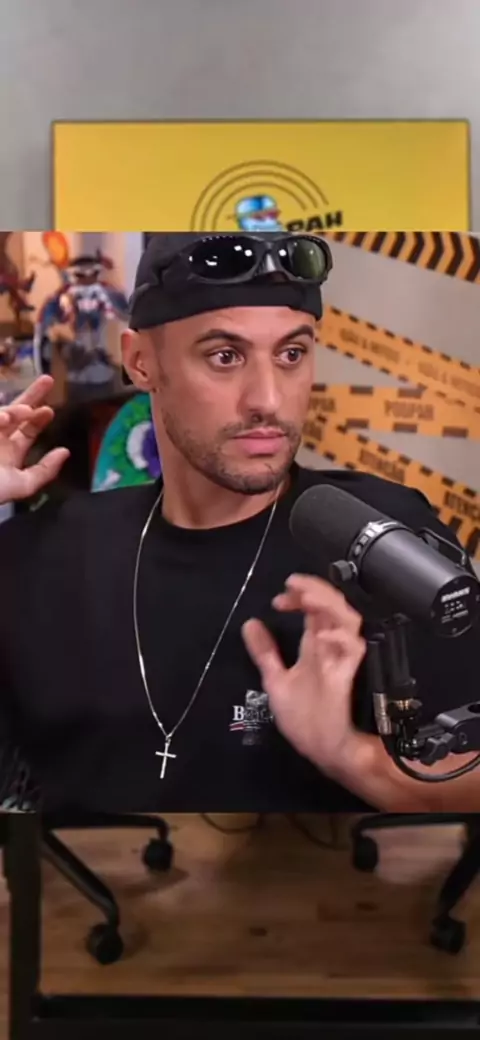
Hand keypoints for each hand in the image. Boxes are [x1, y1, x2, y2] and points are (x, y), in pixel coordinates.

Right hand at [0, 375, 69, 504]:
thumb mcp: (23, 485)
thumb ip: (45, 471)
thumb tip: (65, 452)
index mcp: (10, 451)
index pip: (28, 429)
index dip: (39, 418)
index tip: (50, 410)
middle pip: (17, 411)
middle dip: (32, 395)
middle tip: (48, 380)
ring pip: (1, 413)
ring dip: (14, 410)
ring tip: (27, 411)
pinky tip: (4, 419)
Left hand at [241, 574, 365, 771]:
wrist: (325, 753)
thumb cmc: (307, 721)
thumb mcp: (277, 682)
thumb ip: (265, 653)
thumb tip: (249, 623)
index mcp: (315, 648)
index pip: (313, 610)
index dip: (299, 597)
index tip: (279, 599)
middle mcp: (330, 650)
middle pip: (332, 607)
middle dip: (314, 590)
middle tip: (293, 585)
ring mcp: (341, 661)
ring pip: (348, 620)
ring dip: (328, 604)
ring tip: (307, 598)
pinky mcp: (348, 677)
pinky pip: (354, 650)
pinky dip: (340, 637)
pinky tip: (321, 634)